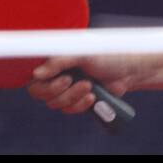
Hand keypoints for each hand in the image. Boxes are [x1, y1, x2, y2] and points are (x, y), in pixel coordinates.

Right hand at [27, 55, 142, 114]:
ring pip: (54, 103)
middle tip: (72, 81)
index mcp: (55, 57)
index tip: (64, 77)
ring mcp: (66, 87)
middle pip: (39, 92)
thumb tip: (36, 74)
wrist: (129, 70)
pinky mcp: (76, 100)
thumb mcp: (83, 53)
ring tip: (89, 86)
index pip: (33, 74)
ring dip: (71, 97)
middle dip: (58, 90)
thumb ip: (59, 61)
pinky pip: (68, 109)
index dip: (42, 81)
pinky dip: (79, 105)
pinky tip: (92, 97)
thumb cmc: (108, 55)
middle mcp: (57, 72)